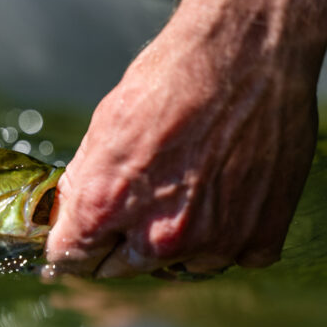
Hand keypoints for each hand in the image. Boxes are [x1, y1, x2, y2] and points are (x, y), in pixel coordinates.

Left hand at [45, 7, 321, 277]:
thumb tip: (68, 219)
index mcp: (107, 209)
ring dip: (177, 242)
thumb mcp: (102, 128)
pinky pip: (232, 257)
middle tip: (139, 203)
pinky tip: (225, 193)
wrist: (246, 55)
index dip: (70, 250)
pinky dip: (227, 234)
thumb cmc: (173, 81)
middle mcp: (159, 237)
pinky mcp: (259, 237)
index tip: (75, 246)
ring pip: (178, 266)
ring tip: (189, 186)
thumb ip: (82, 186)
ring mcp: (214, 242)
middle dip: (120, 246)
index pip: (71, 261)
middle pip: (122, 271)